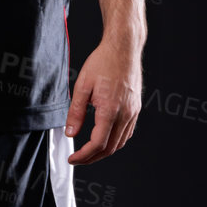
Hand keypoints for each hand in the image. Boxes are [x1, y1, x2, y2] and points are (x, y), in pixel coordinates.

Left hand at [64, 41, 140, 163]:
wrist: (124, 48)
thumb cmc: (103, 62)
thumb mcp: (82, 86)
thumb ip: (76, 112)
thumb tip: (70, 133)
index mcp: (110, 110)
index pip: (98, 144)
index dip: (84, 155)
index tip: (72, 158)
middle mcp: (125, 114)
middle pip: (110, 148)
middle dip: (93, 158)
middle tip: (78, 159)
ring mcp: (133, 111)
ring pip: (120, 142)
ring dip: (105, 151)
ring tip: (89, 152)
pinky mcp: (136, 108)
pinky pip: (127, 132)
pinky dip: (116, 141)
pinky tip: (106, 139)